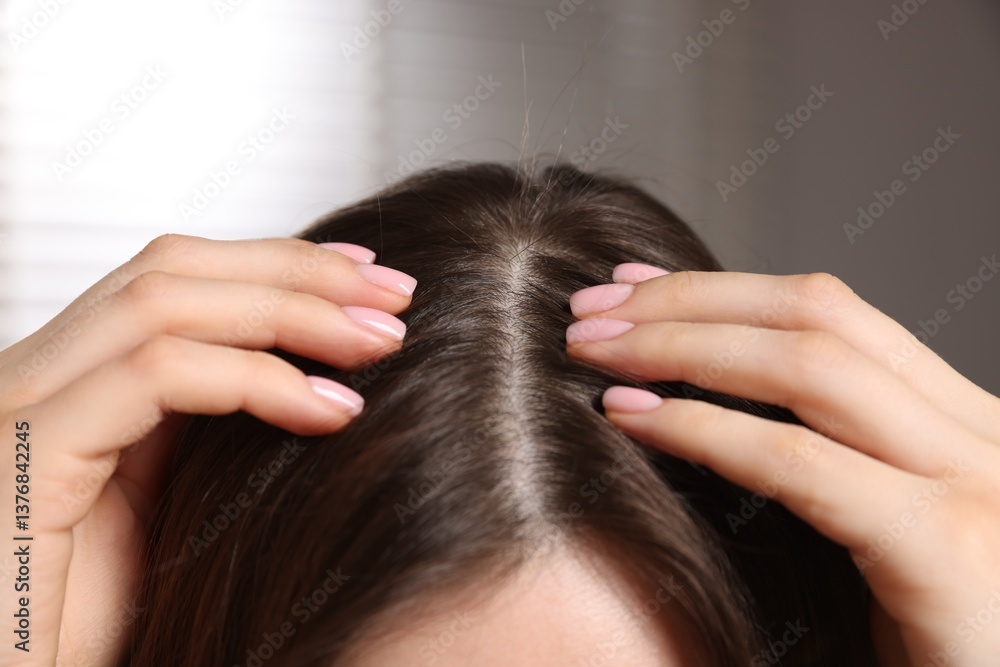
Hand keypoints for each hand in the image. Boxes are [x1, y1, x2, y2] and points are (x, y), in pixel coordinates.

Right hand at [0, 234, 413, 666]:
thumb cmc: (90, 625)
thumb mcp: (168, 505)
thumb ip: (208, 430)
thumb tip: (307, 378)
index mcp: (72, 385)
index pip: (178, 280)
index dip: (279, 265)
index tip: (369, 280)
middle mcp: (38, 379)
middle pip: (174, 269)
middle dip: (298, 271)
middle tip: (396, 295)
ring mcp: (20, 410)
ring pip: (165, 302)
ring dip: (292, 312)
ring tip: (380, 344)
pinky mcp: (23, 455)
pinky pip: (154, 376)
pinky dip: (256, 380)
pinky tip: (330, 412)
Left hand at [566, 267, 999, 666]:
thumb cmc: (935, 650)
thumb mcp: (885, 541)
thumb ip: (830, 469)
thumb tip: (714, 412)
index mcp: (964, 427)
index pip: (833, 316)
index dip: (720, 290)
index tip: (631, 289)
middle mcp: (982, 435)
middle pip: (816, 314)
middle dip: (688, 300)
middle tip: (591, 307)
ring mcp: (975, 482)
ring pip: (807, 365)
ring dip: (679, 345)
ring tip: (591, 348)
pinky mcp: (945, 548)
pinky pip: (797, 462)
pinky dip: (703, 430)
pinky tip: (632, 418)